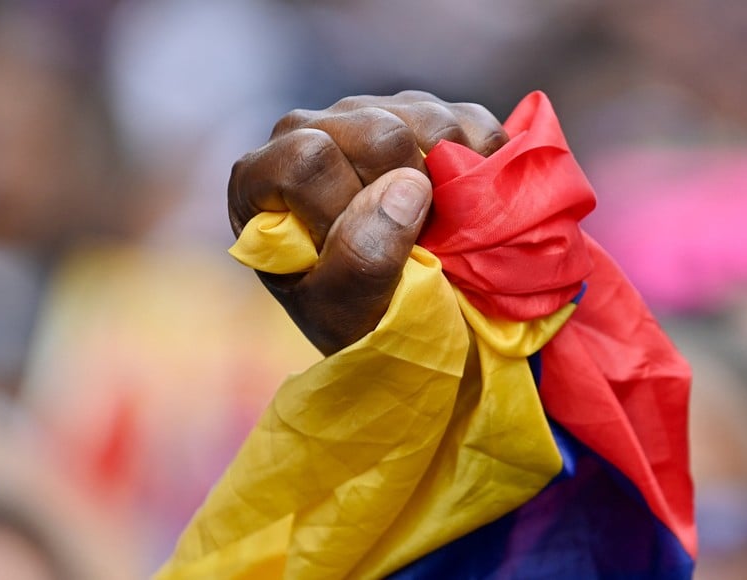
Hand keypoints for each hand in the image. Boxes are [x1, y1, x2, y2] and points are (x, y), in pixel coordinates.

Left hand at [228, 91, 507, 353]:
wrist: (412, 319)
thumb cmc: (362, 321)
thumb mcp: (347, 312)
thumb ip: (362, 260)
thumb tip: (408, 187)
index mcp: (264, 179)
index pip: (308, 159)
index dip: (345, 207)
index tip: (362, 251)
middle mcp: (309, 132)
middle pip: (376, 130)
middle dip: (406, 191)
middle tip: (412, 239)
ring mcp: (368, 115)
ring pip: (428, 118)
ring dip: (448, 180)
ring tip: (437, 226)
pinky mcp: (422, 112)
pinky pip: (471, 122)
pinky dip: (482, 168)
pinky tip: (461, 202)